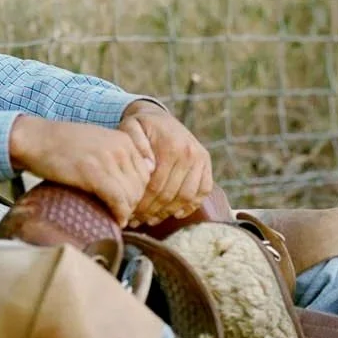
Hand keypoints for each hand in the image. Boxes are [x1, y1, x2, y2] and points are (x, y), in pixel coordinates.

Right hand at [8, 114, 155, 225]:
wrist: (36, 139)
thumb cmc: (63, 144)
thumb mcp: (98, 141)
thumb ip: (119, 154)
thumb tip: (143, 175)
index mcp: (124, 139)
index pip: (146, 173)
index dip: (138, 192)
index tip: (127, 203)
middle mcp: (120, 147)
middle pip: (141, 186)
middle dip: (134, 203)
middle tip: (122, 214)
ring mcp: (108, 160)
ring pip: (132, 195)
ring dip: (126, 211)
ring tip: (117, 218)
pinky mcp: (94, 174)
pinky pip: (118, 200)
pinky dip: (119, 214)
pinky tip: (115, 220)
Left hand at [121, 102, 212, 225]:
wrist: (159, 116)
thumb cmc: (141, 126)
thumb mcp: (130, 127)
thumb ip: (135, 143)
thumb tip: (148, 165)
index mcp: (170, 147)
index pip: (156, 186)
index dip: (142, 203)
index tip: (130, 212)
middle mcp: (189, 153)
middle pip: (170, 194)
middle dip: (152, 211)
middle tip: (137, 220)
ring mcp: (200, 158)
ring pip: (187, 196)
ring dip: (169, 212)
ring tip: (152, 219)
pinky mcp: (206, 163)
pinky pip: (203, 191)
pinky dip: (191, 205)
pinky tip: (175, 213)